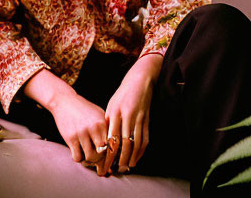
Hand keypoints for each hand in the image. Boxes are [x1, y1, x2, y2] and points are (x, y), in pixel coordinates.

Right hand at [23, 69, 109, 173]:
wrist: (64, 101)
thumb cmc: (83, 109)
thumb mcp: (98, 114)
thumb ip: (106, 128)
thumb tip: (114, 146)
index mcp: (102, 122)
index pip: (111, 144)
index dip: (109, 152)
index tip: (106, 155)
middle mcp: (94, 127)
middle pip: (102, 153)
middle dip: (99, 157)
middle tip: (95, 156)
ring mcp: (82, 133)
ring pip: (90, 156)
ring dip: (88, 159)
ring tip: (86, 154)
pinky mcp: (70, 137)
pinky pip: (77, 156)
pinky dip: (78, 158)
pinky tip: (77, 152)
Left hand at [101, 54, 161, 174]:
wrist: (140, 81)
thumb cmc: (122, 93)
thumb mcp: (111, 105)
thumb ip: (108, 121)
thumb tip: (104, 140)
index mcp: (115, 113)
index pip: (111, 138)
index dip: (109, 153)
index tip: (105, 164)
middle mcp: (127, 116)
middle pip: (124, 143)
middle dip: (120, 159)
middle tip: (116, 170)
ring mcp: (138, 118)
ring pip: (135, 143)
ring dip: (131, 158)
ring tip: (126, 167)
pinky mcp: (147, 120)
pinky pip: (144, 138)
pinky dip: (141, 151)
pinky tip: (137, 158)